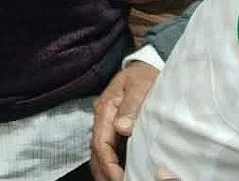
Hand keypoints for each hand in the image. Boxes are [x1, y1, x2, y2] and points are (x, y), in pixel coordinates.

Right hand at [90, 61, 159, 180]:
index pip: (101, 142)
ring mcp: (106, 124)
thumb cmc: (142, 77)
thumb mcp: (140, 86)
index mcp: (105, 109)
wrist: (142, 68)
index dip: (109, 163)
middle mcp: (102, 119)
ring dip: (105, 170)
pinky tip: (118, 173)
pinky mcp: (113, 128)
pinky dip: (109, 164)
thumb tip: (122, 127)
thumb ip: (131, 106)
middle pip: (96, 151)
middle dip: (104, 171)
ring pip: (99, 152)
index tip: (120, 178)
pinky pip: (107, 149)